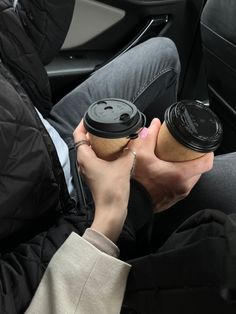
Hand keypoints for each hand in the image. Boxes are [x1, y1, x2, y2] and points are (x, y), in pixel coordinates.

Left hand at [73, 120, 137, 242]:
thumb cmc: (112, 189)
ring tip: (109, 135)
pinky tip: (113, 151)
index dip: (83, 123)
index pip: (77, 134)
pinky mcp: (94, 175)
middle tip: (104, 124)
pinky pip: (94, 159)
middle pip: (82, 141)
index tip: (92, 116)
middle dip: (92, 131)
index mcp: (84, 157)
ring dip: (97, 142)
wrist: (111, 210)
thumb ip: (131, 148)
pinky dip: (101, 152)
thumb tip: (139, 134)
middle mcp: (83, 163)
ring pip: (88, 151)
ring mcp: (88, 170)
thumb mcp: (124, 165)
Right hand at [134, 118, 213, 211]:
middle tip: (188, 150)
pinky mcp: (175, 198)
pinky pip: (185, 185)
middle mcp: (184, 185)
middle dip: (196, 159)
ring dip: (189, 169)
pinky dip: (182, 178)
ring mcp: (181, 193)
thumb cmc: (138, 182)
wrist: (133, 202)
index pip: (206, 163)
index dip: (208, 153)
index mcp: (180, 174)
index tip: (204, 146)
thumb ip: (150, 137)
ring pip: (193, 178)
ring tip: (179, 160)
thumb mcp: (142, 154)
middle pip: (200, 170)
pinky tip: (171, 172)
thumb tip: (156, 124)